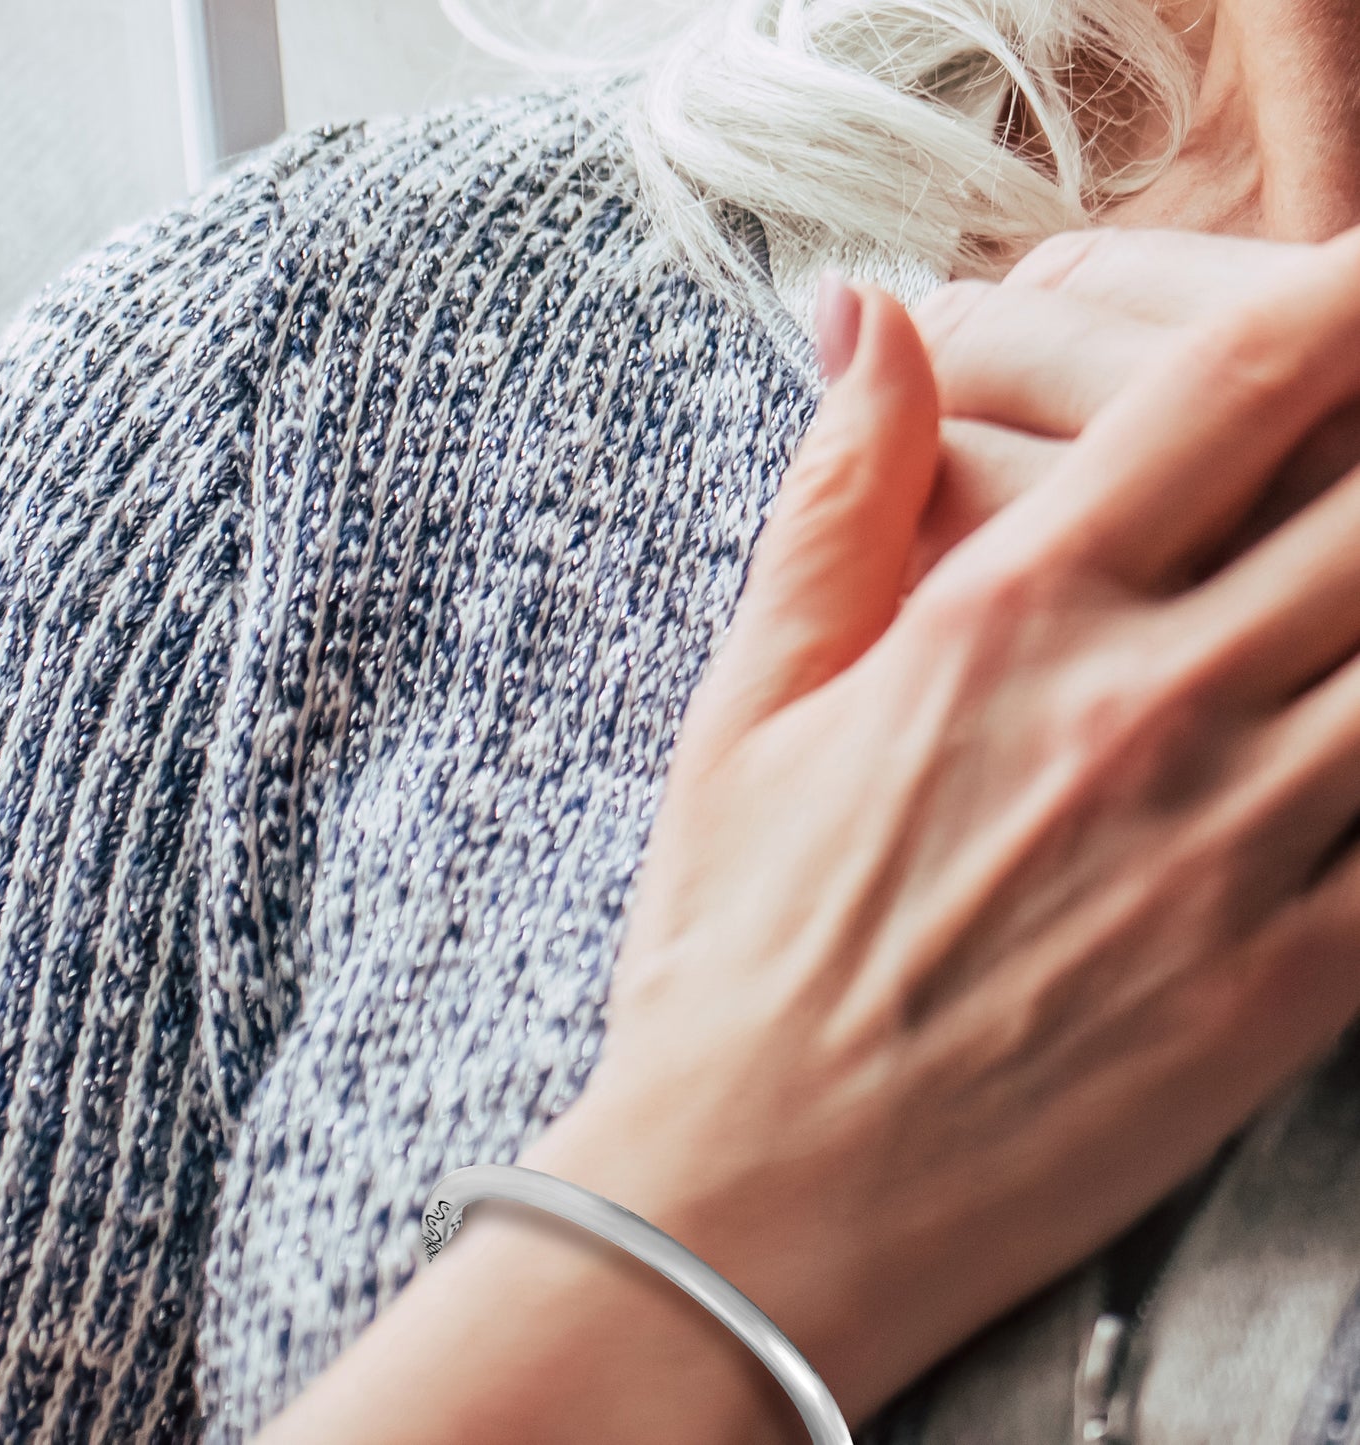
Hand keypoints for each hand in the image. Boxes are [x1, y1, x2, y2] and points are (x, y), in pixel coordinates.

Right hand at [565, 230, 1359, 1432]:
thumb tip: (873, 320)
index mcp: (1006, 615)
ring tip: (1355, 590)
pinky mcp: (1285, 984)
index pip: (1234, 387)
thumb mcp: (747, 703)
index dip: (1331, 302)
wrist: (762, 1189)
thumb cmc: (738, 942)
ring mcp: (1234, 848)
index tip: (1352, 283)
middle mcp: (1143, 706)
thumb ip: (837, 499)